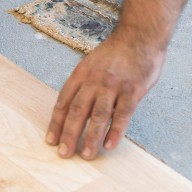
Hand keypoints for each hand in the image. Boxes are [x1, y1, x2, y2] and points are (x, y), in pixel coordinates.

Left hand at [46, 29, 166, 159]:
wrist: (140, 36)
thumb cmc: (115, 53)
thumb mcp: (91, 64)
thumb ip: (83, 86)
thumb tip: (75, 110)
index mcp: (80, 75)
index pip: (63, 103)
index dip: (56, 123)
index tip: (51, 140)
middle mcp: (94, 81)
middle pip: (78, 112)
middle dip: (69, 134)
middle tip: (63, 154)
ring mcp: (113, 86)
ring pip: (99, 116)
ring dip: (91, 137)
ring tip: (85, 155)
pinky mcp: (133, 90)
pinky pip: (122, 115)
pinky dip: (115, 131)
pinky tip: (109, 145)